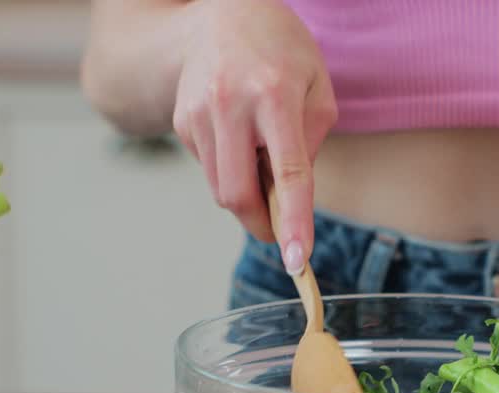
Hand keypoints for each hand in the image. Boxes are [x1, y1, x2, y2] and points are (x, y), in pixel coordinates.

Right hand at [172, 0, 336, 272]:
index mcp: (275, 95)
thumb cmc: (282, 51)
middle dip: (261, 225)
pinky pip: (210, 169)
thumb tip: (289, 198)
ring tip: (262, 159)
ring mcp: (198, 113)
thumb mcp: (317, 86)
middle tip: (281, 232)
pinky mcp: (182, 121)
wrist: (222, 14)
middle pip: (237, 194)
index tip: (296, 261)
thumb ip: (311, 142)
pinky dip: (230, 169)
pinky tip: (239, 138)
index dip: (293, 222)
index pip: (288, 173)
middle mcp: (230, 104)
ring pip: (220, 189)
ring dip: (246, 195)